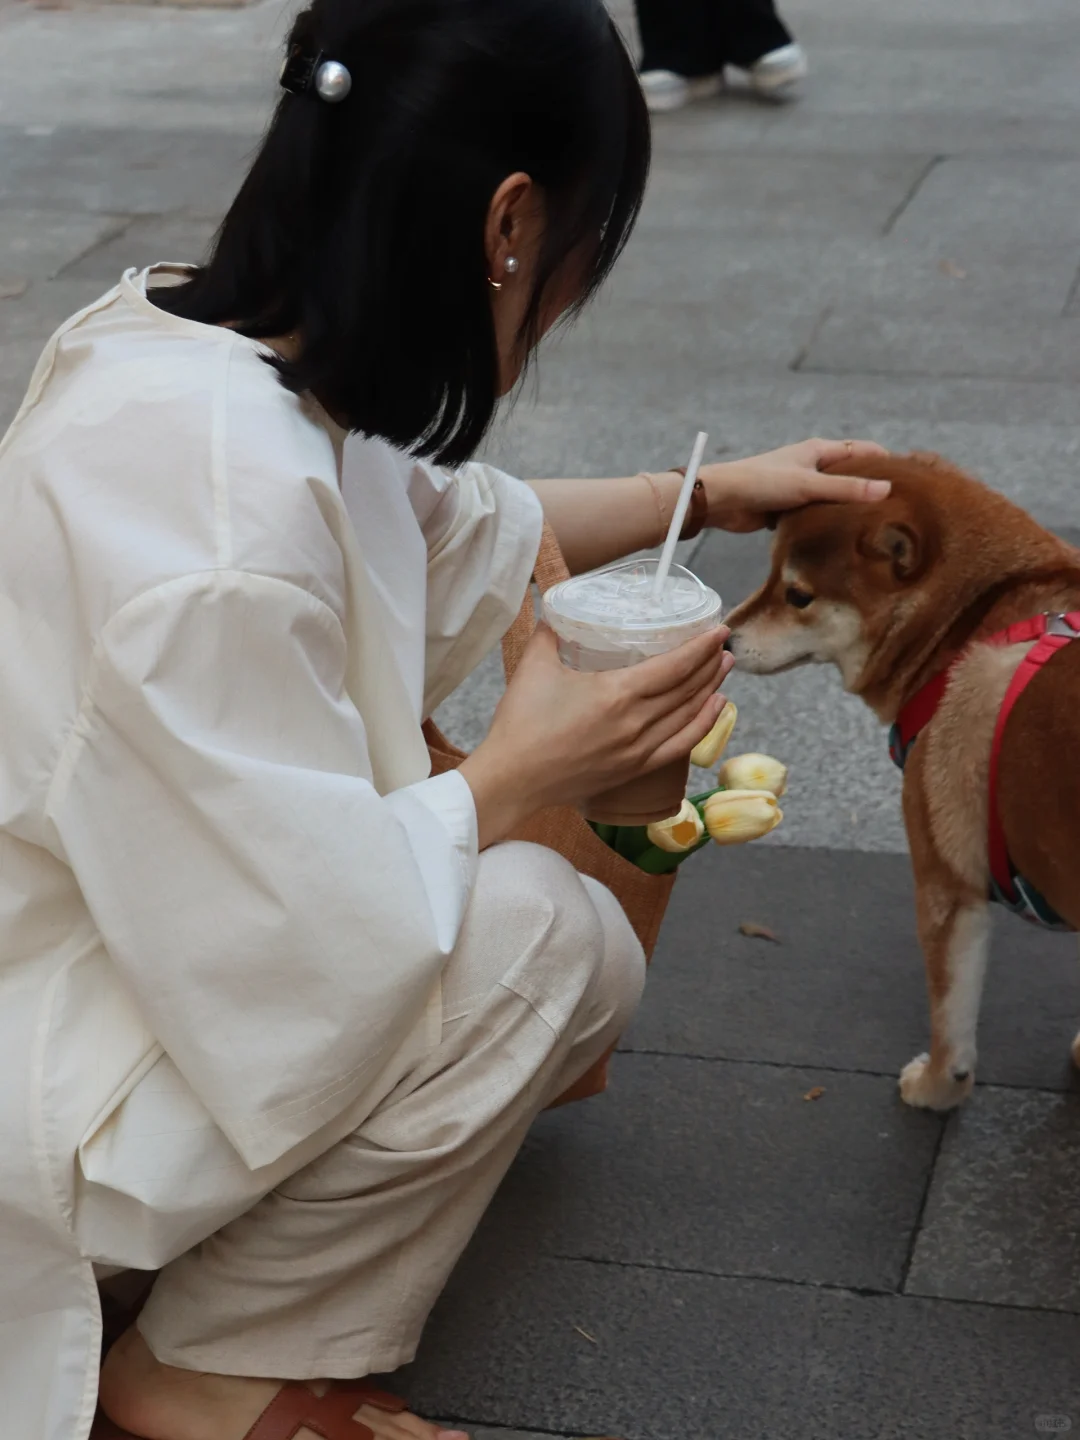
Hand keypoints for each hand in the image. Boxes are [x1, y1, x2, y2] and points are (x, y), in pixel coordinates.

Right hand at [459, 625, 732, 848]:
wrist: (513, 779)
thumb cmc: (521, 724)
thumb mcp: (535, 665)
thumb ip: (551, 633)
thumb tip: (559, 612)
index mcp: (617, 694)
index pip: (675, 666)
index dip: (701, 647)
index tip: (718, 631)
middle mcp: (636, 723)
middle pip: (688, 689)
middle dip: (710, 664)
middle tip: (724, 644)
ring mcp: (638, 750)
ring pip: (689, 716)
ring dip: (711, 690)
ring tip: (724, 670)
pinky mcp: (633, 769)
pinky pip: (680, 746)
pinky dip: (703, 726)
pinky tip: (714, 710)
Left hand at [698, 437, 890, 532]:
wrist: (722, 500)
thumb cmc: (763, 482)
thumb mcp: (809, 484)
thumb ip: (846, 488)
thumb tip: (887, 490)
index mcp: (819, 451)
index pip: (862, 451)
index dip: (885, 461)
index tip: (910, 477)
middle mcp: (812, 467)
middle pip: (849, 476)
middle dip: (869, 488)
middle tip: (898, 509)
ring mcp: (800, 489)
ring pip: (831, 499)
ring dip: (846, 509)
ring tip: (877, 527)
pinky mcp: (788, 510)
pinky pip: (814, 515)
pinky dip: (826, 523)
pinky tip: (843, 538)